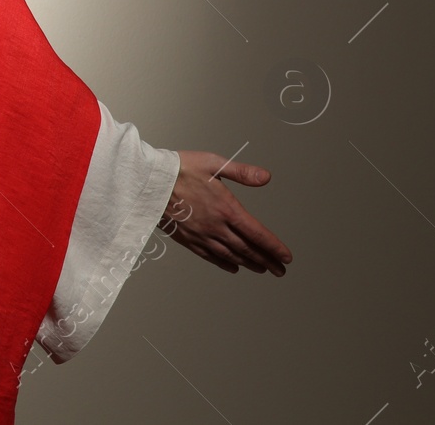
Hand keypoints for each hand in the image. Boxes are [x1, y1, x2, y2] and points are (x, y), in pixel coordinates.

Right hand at [160, 150, 291, 276]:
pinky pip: (210, 256)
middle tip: (280, 270)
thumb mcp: (213, 163)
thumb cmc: (179, 169)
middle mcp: (216, 226)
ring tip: (262, 269)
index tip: (286, 257)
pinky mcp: (187, 239)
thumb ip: (242, 172)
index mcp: (226, 208)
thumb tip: (266, 177)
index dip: (274, 247)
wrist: (148, 181)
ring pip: (231, 255)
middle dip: (267, 261)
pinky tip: (233, 267)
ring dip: (249, 264)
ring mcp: (201, 235)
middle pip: (247, 249)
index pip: (257, 233)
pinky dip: (225, 263)